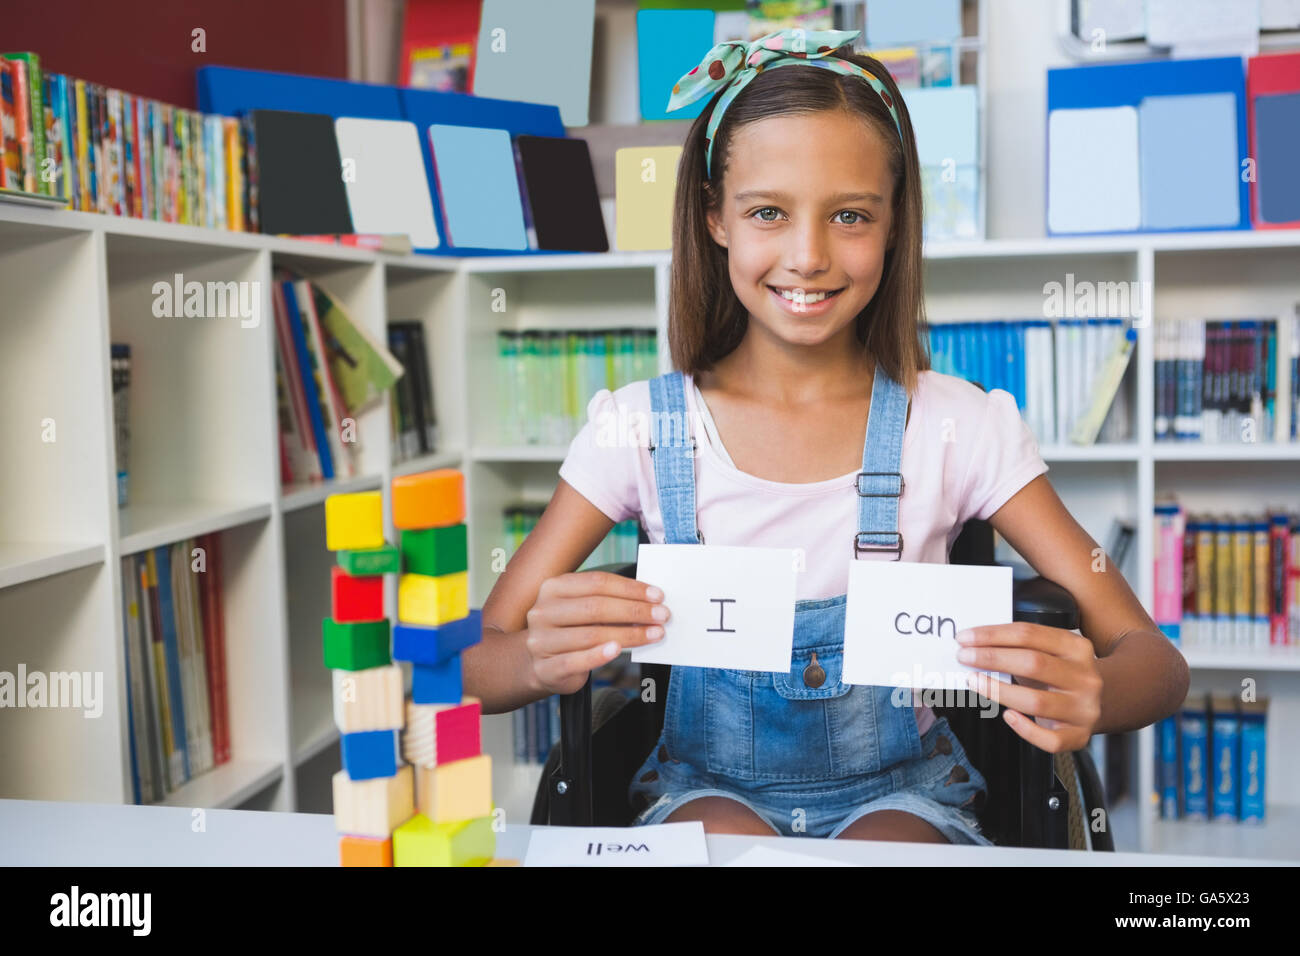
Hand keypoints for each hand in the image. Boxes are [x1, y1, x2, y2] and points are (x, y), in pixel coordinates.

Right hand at [524, 571, 669, 696]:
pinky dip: (599, 655)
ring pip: (591, 634)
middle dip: (634, 610)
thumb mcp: (582, 609)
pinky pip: (576, 660)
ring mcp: (541, 640)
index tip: (657, 595)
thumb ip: (608, 601)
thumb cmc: (571, 631)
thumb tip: (650, 600)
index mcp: (553, 588)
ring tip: (654, 634)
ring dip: (629, 634)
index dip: (630, 588)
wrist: (541, 665)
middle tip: (662, 615)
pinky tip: (618, 650)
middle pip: (595, 607)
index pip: (596, 582)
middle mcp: (543, 611)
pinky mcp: (545, 668)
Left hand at [955, 623, 1102, 753]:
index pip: (1029, 634)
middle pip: (1033, 663)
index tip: (966, 638)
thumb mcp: (1053, 651)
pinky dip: (1025, 729)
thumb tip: (976, 644)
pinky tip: (1008, 716)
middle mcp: (1084, 677)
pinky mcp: (1079, 736)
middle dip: (992, 658)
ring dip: (998, 691)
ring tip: (974, 681)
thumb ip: (1023, 646)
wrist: (1109, 700)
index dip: (993, 635)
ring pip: (1036, 701)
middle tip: (964, 657)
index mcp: (1077, 647)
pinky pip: (1049, 739)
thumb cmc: (1064, 673)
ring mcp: (1084, 709)